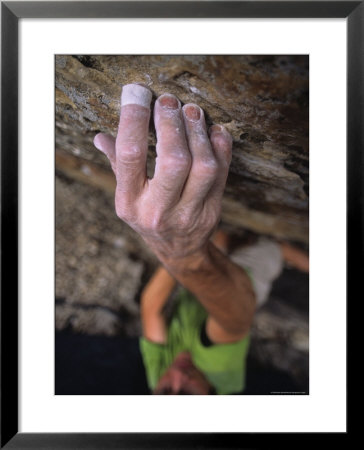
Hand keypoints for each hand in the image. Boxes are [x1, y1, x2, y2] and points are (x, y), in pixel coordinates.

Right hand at [94, 84, 231, 267]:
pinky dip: (221, 145)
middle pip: (173, 160)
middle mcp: (160, 209)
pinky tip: (214, 129)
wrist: (179, 249)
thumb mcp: (127, 198)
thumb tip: (101, 137)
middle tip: (169, 101)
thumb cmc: (148, 217)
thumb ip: (118, 165)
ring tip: (192, 111)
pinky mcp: (213, 208)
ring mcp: (190, 211)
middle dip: (172, 124)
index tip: (138, 95)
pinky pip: (223, 172)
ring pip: (203, 166)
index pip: (131, 156)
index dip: (135, 120)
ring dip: (198, 132)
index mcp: (131, 202)